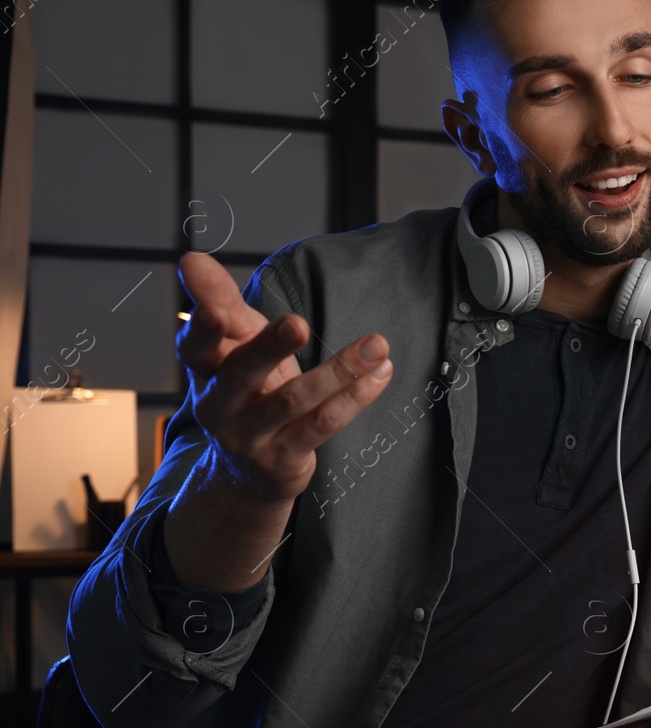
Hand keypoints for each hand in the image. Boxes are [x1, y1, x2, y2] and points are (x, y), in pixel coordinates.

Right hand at [176, 251, 392, 503]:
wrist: (250, 470)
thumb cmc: (247, 388)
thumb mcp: (235, 342)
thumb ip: (221, 299)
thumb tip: (192, 257)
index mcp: (205, 370)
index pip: (196, 347)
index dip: (203, 329)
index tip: (214, 308)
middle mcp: (221, 406)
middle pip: (242, 373)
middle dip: (269, 347)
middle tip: (296, 322)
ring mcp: (252, 436)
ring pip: (294, 400)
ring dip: (339, 371)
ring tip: (377, 344)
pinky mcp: (284, 458)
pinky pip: (323, 424)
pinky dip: (355, 397)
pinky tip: (381, 372)